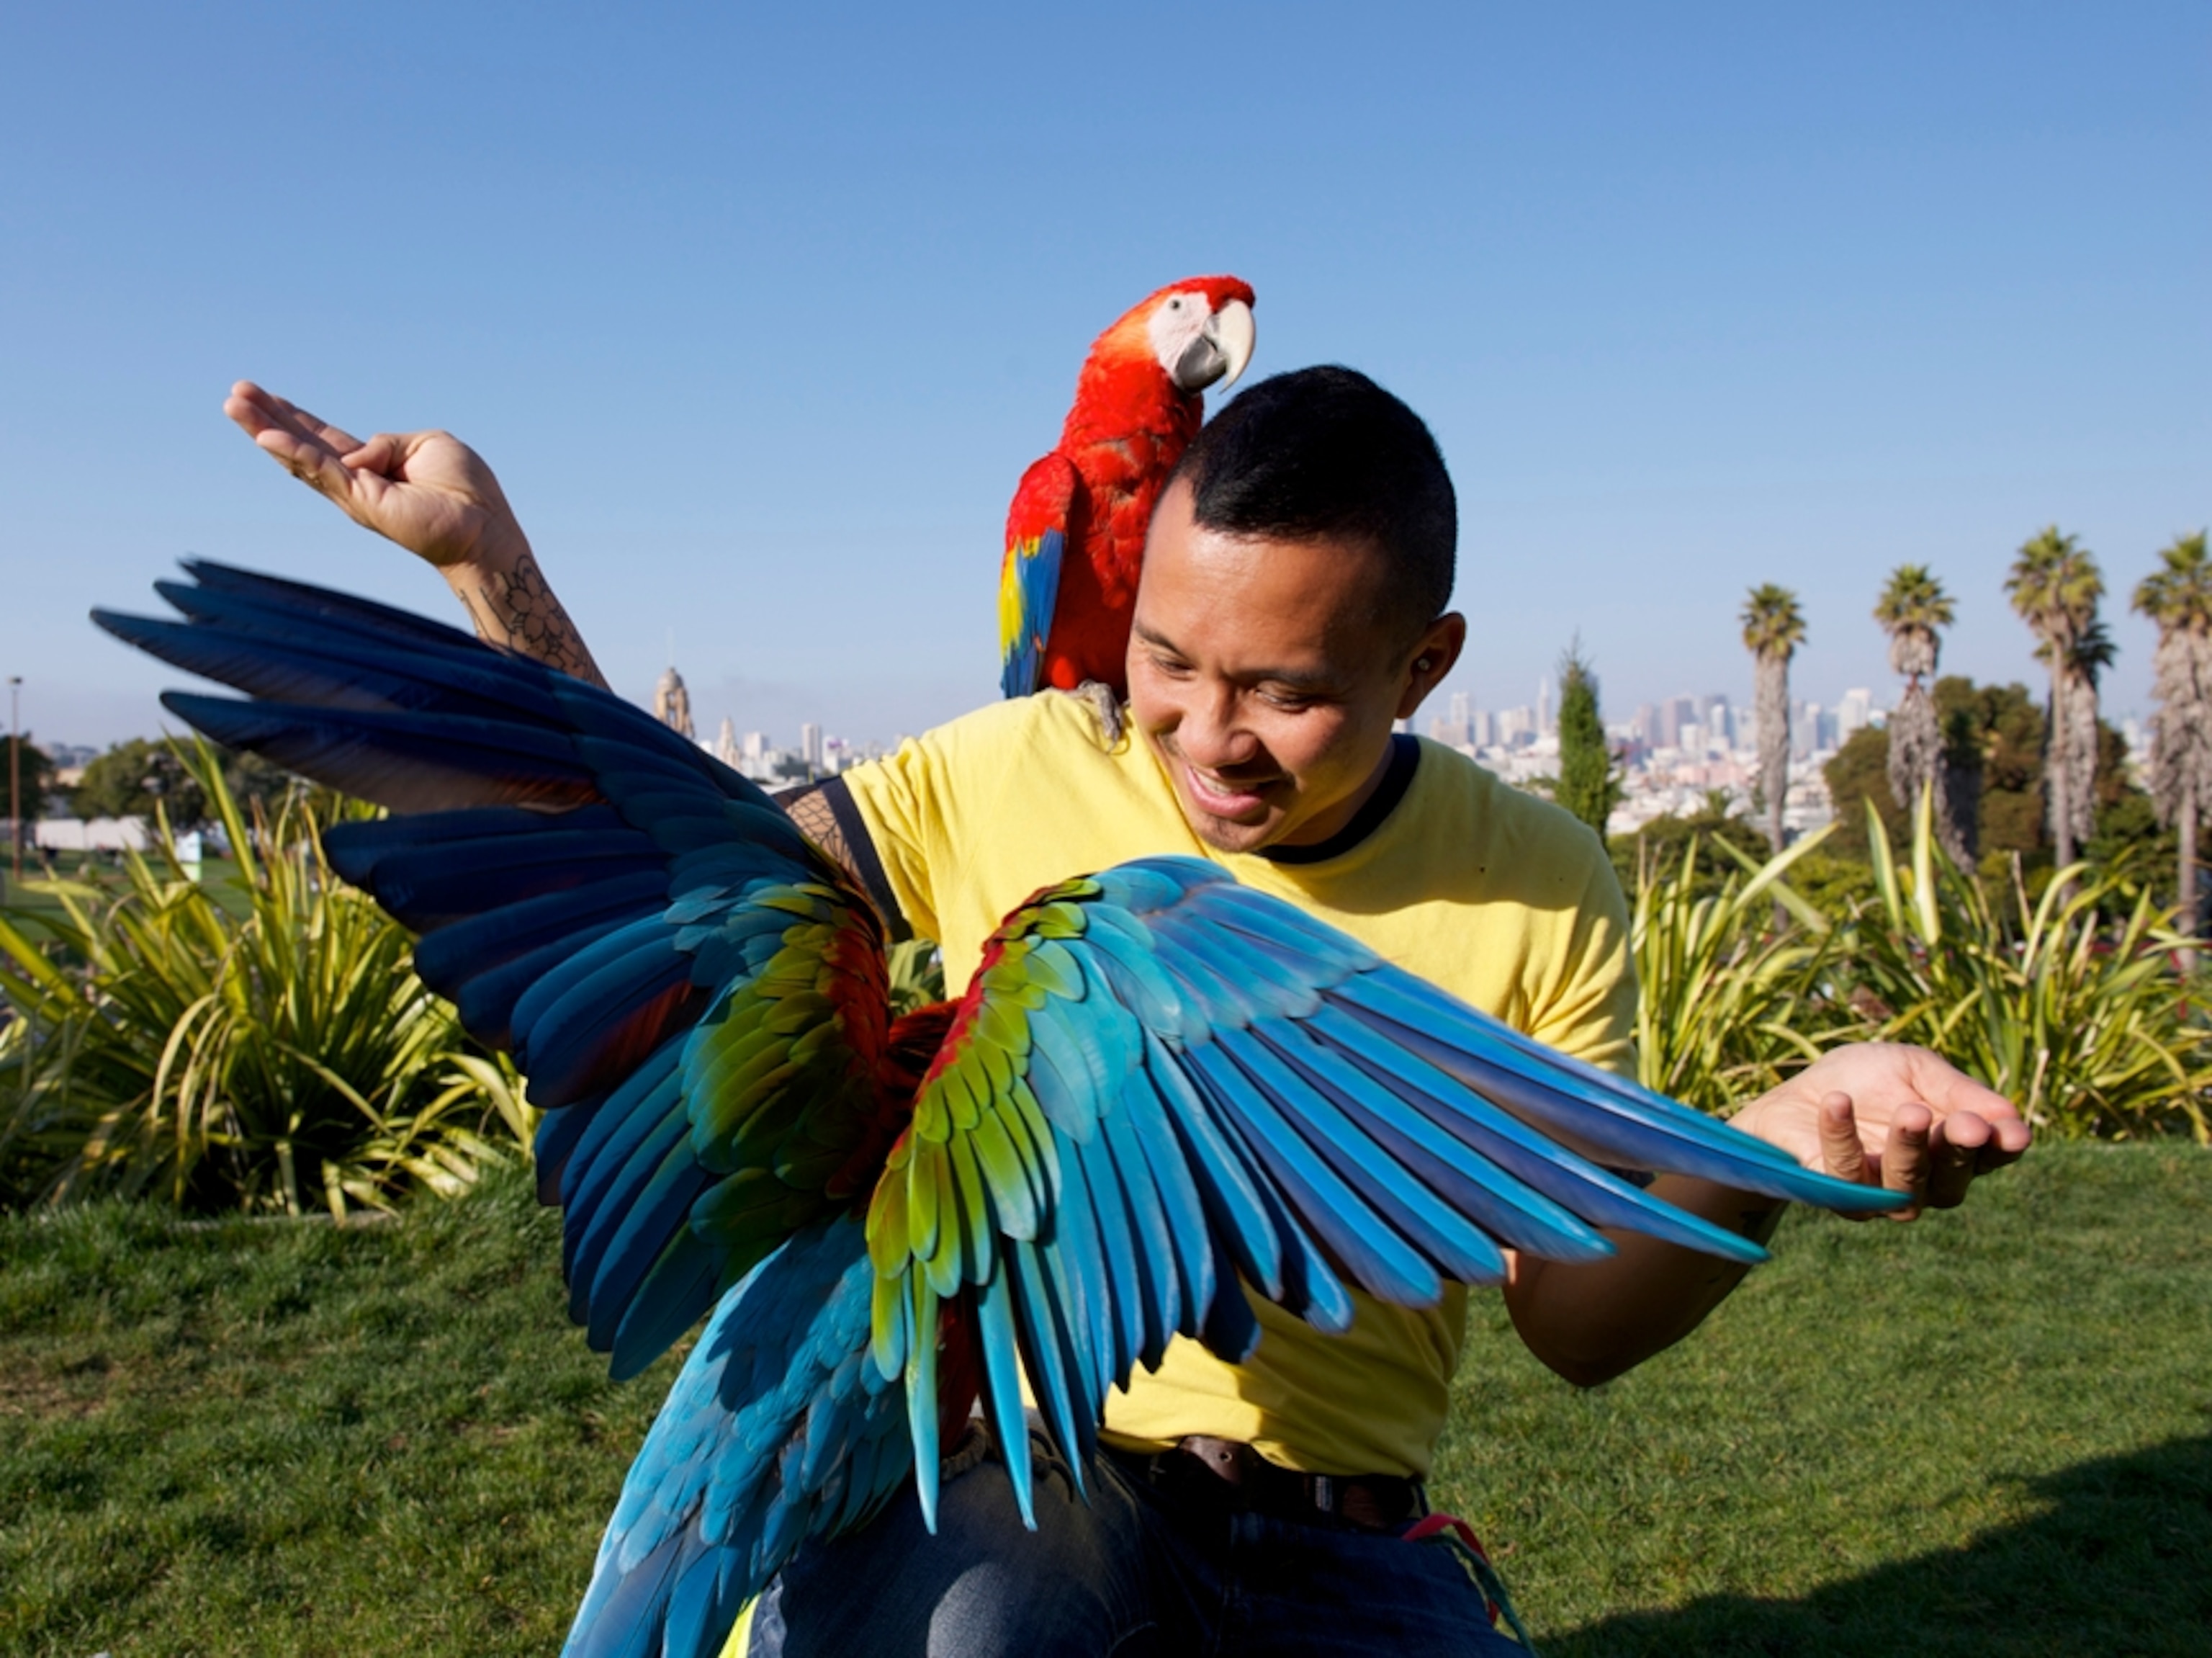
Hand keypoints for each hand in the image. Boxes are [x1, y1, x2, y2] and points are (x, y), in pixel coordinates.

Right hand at [224, 381, 527, 572]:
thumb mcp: (426, 444)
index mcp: (374, 465)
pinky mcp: (363, 503)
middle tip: (233, 395)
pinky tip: (266, 436)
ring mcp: (355, 494)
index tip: (263, 395)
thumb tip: (359, 454)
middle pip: (302, 445)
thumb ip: (386, 441)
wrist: (484, 527)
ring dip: (265, 430)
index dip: (296, 418)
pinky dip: (295, 453)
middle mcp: (357, 482)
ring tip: (233, 405)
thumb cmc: (466, 489)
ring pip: (301, 457)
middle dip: (267, 419)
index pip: (324, 439)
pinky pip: (323, 471)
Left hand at [1733, 1042, 2030, 1218]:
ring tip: (1910, 1112)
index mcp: (1951, 1149)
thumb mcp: (1915, 1070)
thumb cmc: (1863, 1081)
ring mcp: (1881, 1195)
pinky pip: (1844, 1175)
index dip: (2003, 1149)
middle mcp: (1925, 1182)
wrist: (1798, 1091)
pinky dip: (1841, 1137)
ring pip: (1905, 1187)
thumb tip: (2009, 1116)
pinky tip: (1838, 1101)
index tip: (2014, 1133)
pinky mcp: (1835, 1194)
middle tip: (1969, 1125)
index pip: (1989, 1158)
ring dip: (1909, 1150)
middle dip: (1960, 1151)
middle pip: (1953, 1180)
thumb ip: (1957, 1092)